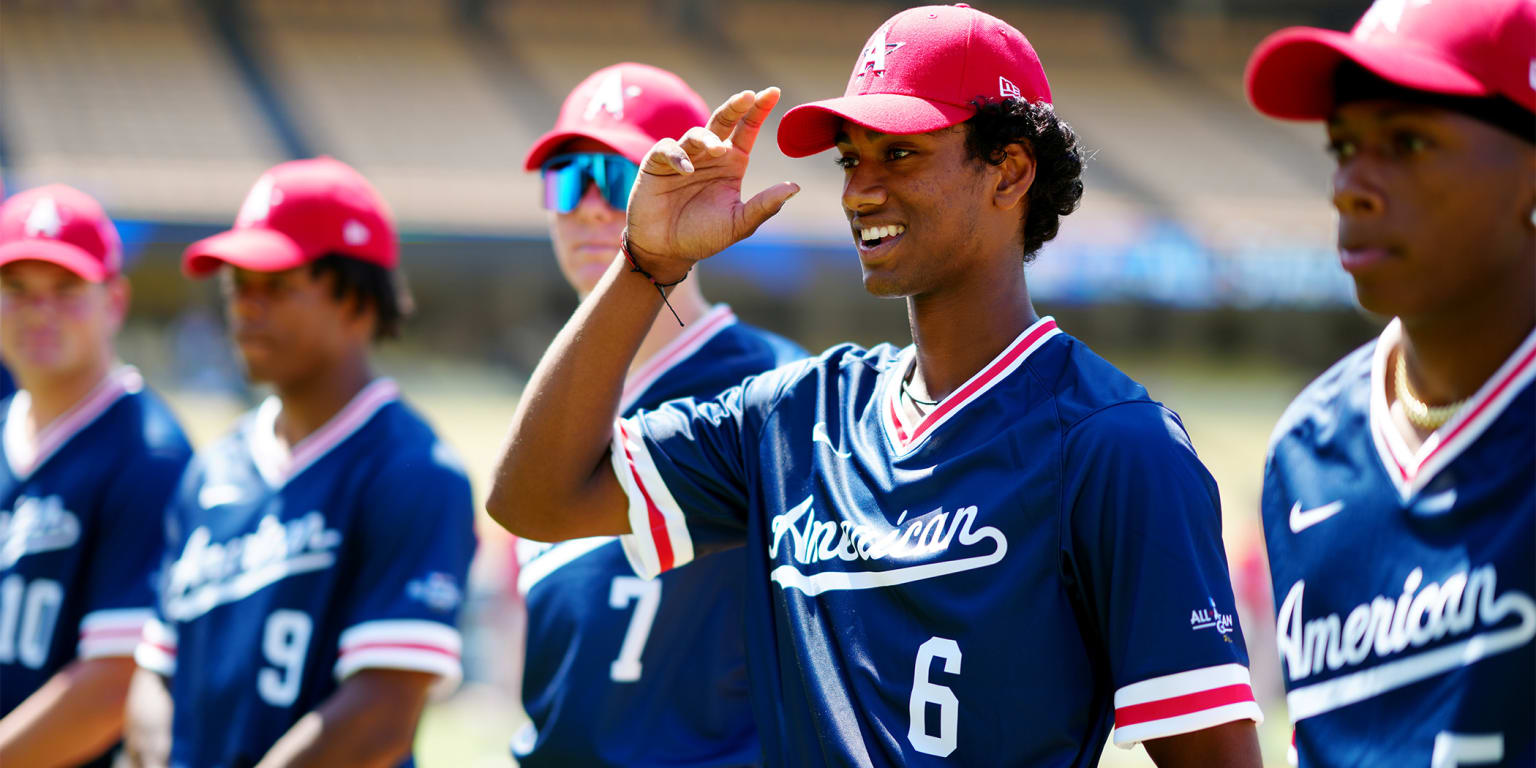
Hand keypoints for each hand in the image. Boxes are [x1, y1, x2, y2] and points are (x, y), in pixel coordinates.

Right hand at [625, 88, 800, 281]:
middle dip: (735, 106)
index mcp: (732, 162)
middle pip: (723, 120)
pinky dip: (678, 156)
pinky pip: (668, 149)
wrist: (666, 251)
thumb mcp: (739, 223)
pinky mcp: (657, 163)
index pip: (747, 129)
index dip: (759, 110)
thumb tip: (795, 188)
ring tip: (717, 149)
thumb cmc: (703, 235)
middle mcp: (709, 154)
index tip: (772, 92)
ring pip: (696, 134)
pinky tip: (686, 170)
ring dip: (707, 138)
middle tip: (748, 96)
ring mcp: (683, 155)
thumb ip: (764, 206)